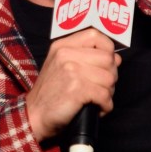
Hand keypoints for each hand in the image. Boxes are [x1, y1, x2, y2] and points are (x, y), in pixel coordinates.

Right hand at [26, 28, 120, 142]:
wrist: (34, 115)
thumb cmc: (50, 93)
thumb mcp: (61, 66)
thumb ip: (85, 57)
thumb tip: (116, 58)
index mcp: (62, 46)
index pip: (95, 35)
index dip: (108, 49)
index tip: (108, 63)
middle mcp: (66, 55)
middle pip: (108, 59)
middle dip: (111, 76)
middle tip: (102, 88)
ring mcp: (71, 71)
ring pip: (109, 78)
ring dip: (108, 93)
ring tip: (98, 100)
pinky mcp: (77, 89)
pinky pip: (105, 95)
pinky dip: (106, 106)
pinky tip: (98, 108)